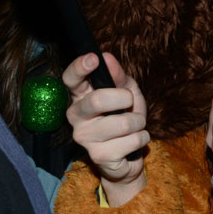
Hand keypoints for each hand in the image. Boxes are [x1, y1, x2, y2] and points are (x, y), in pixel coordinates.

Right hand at [64, 52, 149, 204]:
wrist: (128, 155)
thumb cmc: (125, 116)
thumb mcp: (127, 91)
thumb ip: (118, 76)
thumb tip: (107, 57)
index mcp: (80, 96)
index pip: (70, 78)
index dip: (79, 67)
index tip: (94, 59)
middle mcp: (76, 116)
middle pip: (97, 100)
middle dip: (125, 99)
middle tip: (130, 103)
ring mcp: (84, 138)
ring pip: (122, 123)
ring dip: (138, 122)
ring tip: (135, 126)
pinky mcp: (98, 156)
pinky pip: (132, 140)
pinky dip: (141, 138)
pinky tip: (133, 141)